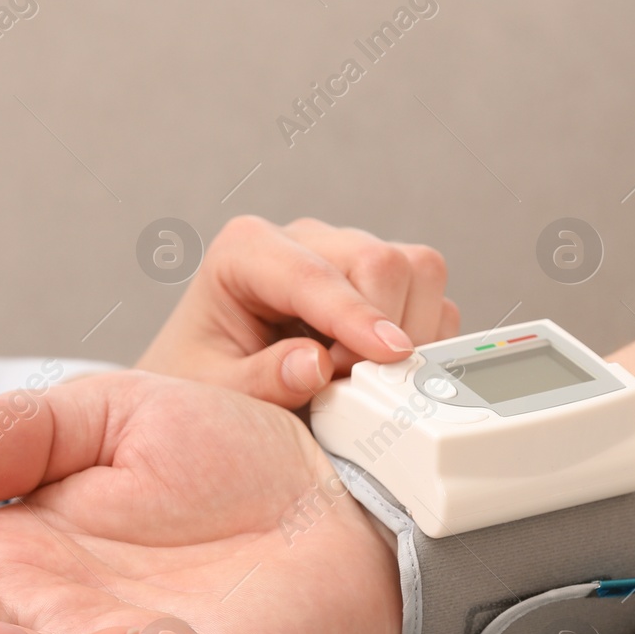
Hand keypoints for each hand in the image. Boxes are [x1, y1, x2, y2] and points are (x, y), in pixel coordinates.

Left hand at [136, 215, 459, 407]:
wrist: (210, 388)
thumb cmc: (203, 384)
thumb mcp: (214, 392)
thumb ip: (261, 381)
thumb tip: (318, 365)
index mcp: (245, 251)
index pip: (313, 273)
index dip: (355, 316)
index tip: (388, 355)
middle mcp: (303, 241)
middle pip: (378, 260)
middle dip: (383, 328)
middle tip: (356, 390)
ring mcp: (346, 257)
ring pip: (417, 269)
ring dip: (410, 332)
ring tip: (366, 381)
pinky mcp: (380, 283)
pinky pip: (431, 299)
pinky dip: (424, 340)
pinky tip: (384, 373)